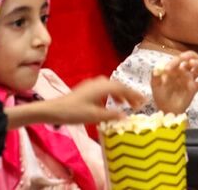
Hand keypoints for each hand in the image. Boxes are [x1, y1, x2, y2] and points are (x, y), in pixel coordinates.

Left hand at [6, 76, 144, 128]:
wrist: (54, 110)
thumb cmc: (73, 112)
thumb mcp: (94, 116)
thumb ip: (111, 115)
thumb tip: (125, 116)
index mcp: (103, 86)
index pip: (123, 88)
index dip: (134, 94)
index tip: (143, 101)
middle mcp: (99, 82)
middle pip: (119, 86)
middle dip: (129, 94)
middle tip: (138, 104)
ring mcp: (92, 84)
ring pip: (112, 87)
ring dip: (121, 94)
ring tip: (126, 104)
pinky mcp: (87, 89)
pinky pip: (105, 89)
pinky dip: (112, 95)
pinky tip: (111, 103)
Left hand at [151, 51, 197, 113]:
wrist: (166, 110)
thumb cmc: (160, 95)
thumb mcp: (155, 86)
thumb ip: (155, 77)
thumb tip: (157, 69)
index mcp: (174, 68)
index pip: (178, 59)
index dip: (175, 61)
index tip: (168, 70)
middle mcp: (184, 71)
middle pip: (192, 58)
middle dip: (192, 56)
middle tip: (189, 62)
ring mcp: (190, 79)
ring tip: (194, 67)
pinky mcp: (194, 88)